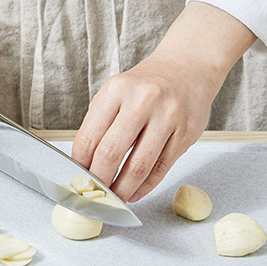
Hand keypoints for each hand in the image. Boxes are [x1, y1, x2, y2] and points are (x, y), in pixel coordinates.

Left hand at [71, 1, 256, 202]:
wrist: (188, 67)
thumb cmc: (146, 86)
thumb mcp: (116, 93)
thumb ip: (99, 125)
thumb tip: (84, 166)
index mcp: (117, 90)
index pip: (89, 137)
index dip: (80, 165)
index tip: (78, 178)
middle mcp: (143, 101)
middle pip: (111, 153)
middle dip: (99, 180)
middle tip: (95, 192)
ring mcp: (167, 117)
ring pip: (139, 166)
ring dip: (123, 189)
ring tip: (115, 197)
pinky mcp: (185, 134)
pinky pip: (161, 168)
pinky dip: (145, 186)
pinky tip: (135, 192)